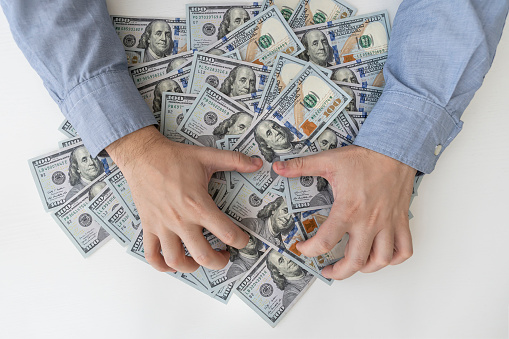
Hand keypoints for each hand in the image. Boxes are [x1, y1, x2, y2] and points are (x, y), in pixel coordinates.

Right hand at [106, 126, 261, 272]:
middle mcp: (181, 220)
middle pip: (203, 255)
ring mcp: (163, 226)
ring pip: (176, 260)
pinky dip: (162, 266)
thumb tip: (257, 163)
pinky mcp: (148, 226)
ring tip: (199, 261)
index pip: (226, 233)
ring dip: (191, 267)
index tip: (243, 240)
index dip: (241, 241)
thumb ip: (235, 160)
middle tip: (224, 255)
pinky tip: (173, 264)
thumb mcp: (207, 156)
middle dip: (219, 261)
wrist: (142, 155)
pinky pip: (152, 255)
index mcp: (198, 205)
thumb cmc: (173, 157)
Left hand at [273, 145, 416, 279]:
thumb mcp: (329, 160)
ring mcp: (387, 223)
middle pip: (355, 261)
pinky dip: (394, 259)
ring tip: (353, 265)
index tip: (302, 247)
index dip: (309, 250)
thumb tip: (278, 168)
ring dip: (366, 269)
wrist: (395, 149)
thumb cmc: (365, 157)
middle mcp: (369, 221)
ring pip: (381, 260)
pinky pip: (404, 249)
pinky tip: (381, 256)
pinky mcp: (400, 221)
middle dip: (338, 272)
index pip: (325, 241)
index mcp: (348, 209)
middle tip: (327, 270)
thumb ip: (301, 166)